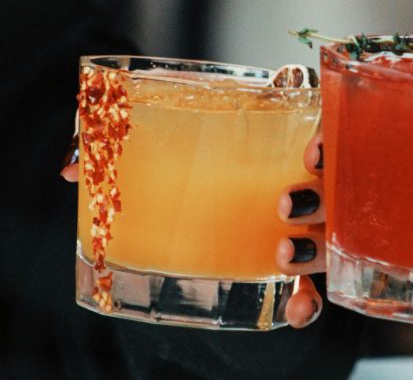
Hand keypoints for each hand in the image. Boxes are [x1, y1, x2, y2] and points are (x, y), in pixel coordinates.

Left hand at [60, 130, 327, 327]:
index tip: (303, 146)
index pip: (302, 108)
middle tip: (285, 202)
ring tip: (284, 253)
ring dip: (316, 243)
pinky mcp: (293, 264)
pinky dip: (308, 301)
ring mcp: (300, 218)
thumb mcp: (141, 148)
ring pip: (330, 228)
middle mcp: (293, 170)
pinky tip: (295, 313)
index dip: (317, 125)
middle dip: (319, 190)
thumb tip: (72, 169)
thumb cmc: (169, 166)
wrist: (177, 211)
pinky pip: (314, 284)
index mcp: (266, 127)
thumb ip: (110, 147)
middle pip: (331, 176)